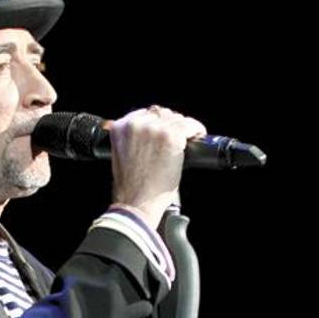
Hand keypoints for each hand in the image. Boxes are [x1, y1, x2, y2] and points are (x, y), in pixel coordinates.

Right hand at [108, 105, 205, 226]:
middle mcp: (136, 124)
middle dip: (171, 124)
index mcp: (120, 128)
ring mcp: (154, 130)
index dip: (157, 122)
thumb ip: (132, 140)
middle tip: (179, 137)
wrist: (135, 204)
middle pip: (161, 113)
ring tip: (189, 136)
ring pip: (176, 119)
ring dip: (183, 128)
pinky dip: (196, 130)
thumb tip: (151, 135)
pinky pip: (189, 126)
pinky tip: (198, 135)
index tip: (165, 129)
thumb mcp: (122, 156)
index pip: (144, 114)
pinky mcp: (171, 137)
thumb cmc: (130, 187)